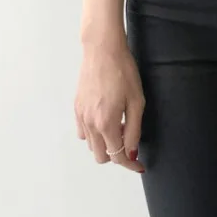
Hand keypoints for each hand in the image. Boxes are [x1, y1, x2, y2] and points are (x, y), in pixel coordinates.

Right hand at [75, 26, 145, 173]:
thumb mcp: (137, 101)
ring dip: (106, 143)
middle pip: (101, 156)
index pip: (117, 156)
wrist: (102, 51)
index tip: (140, 166)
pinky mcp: (76, 108)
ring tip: (120, 123)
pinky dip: (94, 134)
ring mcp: (80, 116)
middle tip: (130, 136)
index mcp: (106, 123)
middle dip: (117, 154)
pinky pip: (83, 132)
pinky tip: (106, 119)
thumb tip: (130, 153)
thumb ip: (134, 130)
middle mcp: (90, 124)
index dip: (130, 165)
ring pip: (91, 146)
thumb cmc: (124, 72)